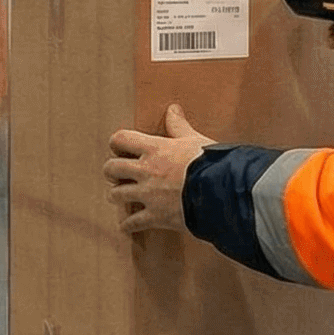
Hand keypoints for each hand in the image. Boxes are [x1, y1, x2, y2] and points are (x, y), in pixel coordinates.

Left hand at [103, 105, 214, 235]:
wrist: (222, 192)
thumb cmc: (212, 163)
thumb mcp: (195, 139)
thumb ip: (179, 126)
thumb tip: (173, 109)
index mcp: (154, 149)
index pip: (120, 139)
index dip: (116, 143)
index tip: (120, 148)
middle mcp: (146, 171)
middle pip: (111, 168)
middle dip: (111, 171)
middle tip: (117, 174)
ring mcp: (148, 195)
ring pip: (115, 195)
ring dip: (116, 195)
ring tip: (121, 196)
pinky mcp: (155, 217)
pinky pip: (132, 223)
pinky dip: (128, 225)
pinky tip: (127, 226)